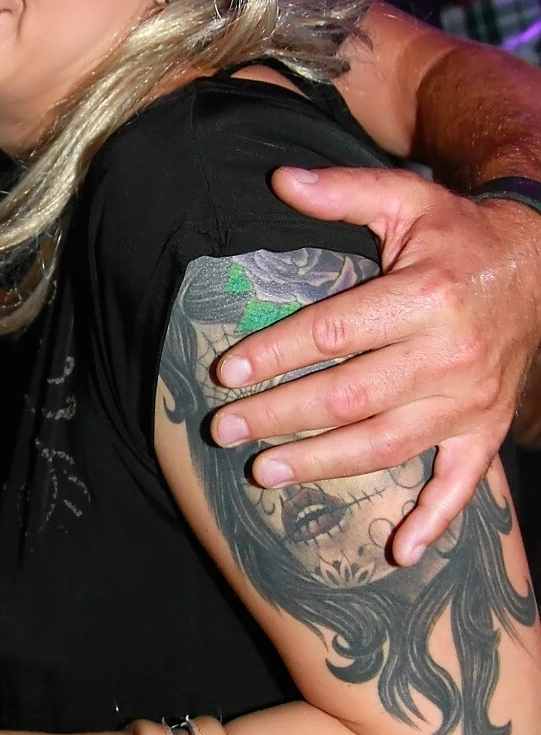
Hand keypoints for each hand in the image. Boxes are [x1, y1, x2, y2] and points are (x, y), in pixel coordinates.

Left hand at [210, 166, 540, 563]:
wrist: (540, 265)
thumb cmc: (457, 236)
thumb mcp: (405, 200)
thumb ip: (342, 192)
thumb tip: (279, 181)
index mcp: (425, 296)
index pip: (333, 334)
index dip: (275, 355)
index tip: (225, 374)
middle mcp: (450, 354)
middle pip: (349, 396)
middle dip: (280, 417)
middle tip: (224, 430)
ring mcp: (471, 400)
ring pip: (387, 444)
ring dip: (323, 465)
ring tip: (263, 474)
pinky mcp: (487, 430)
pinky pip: (463, 485)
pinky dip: (434, 521)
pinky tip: (399, 553)